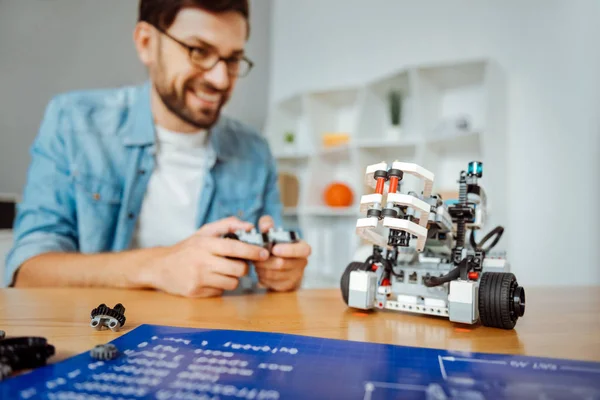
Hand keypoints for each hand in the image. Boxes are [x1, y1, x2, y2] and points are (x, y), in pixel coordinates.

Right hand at [146, 217, 269, 297]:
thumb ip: (227, 225)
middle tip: (239, 263)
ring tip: (224, 271)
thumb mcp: (203, 232)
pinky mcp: (195, 292)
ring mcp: (198, 279)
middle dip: (244, 267)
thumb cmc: (187, 248)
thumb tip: (249, 225)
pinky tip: (211, 280)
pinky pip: (220, 292)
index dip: (252, 251)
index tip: (264, 253)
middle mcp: (201, 261)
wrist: (160, 267)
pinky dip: (220, 286)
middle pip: (238, 269)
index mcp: (204, 244)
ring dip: (233, 278)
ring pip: (232, 283)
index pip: (234, 248)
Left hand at [254, 215, 310, 291]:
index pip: (303, 250)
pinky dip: (262, 277)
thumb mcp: (273, 233)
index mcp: (302, 248)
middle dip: (265, 260)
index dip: (289, 250)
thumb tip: (266, 225)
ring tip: (258, 263)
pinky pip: (271, 283)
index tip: (274, 249)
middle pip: (282, 263)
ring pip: (274, 274)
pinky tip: (261, 271)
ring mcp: (296, 276)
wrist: (280, 266)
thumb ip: (268, 225)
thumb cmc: (277, 246)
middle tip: (256, 256)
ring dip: (262, 268)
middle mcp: (302, 262)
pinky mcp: (287, 286)